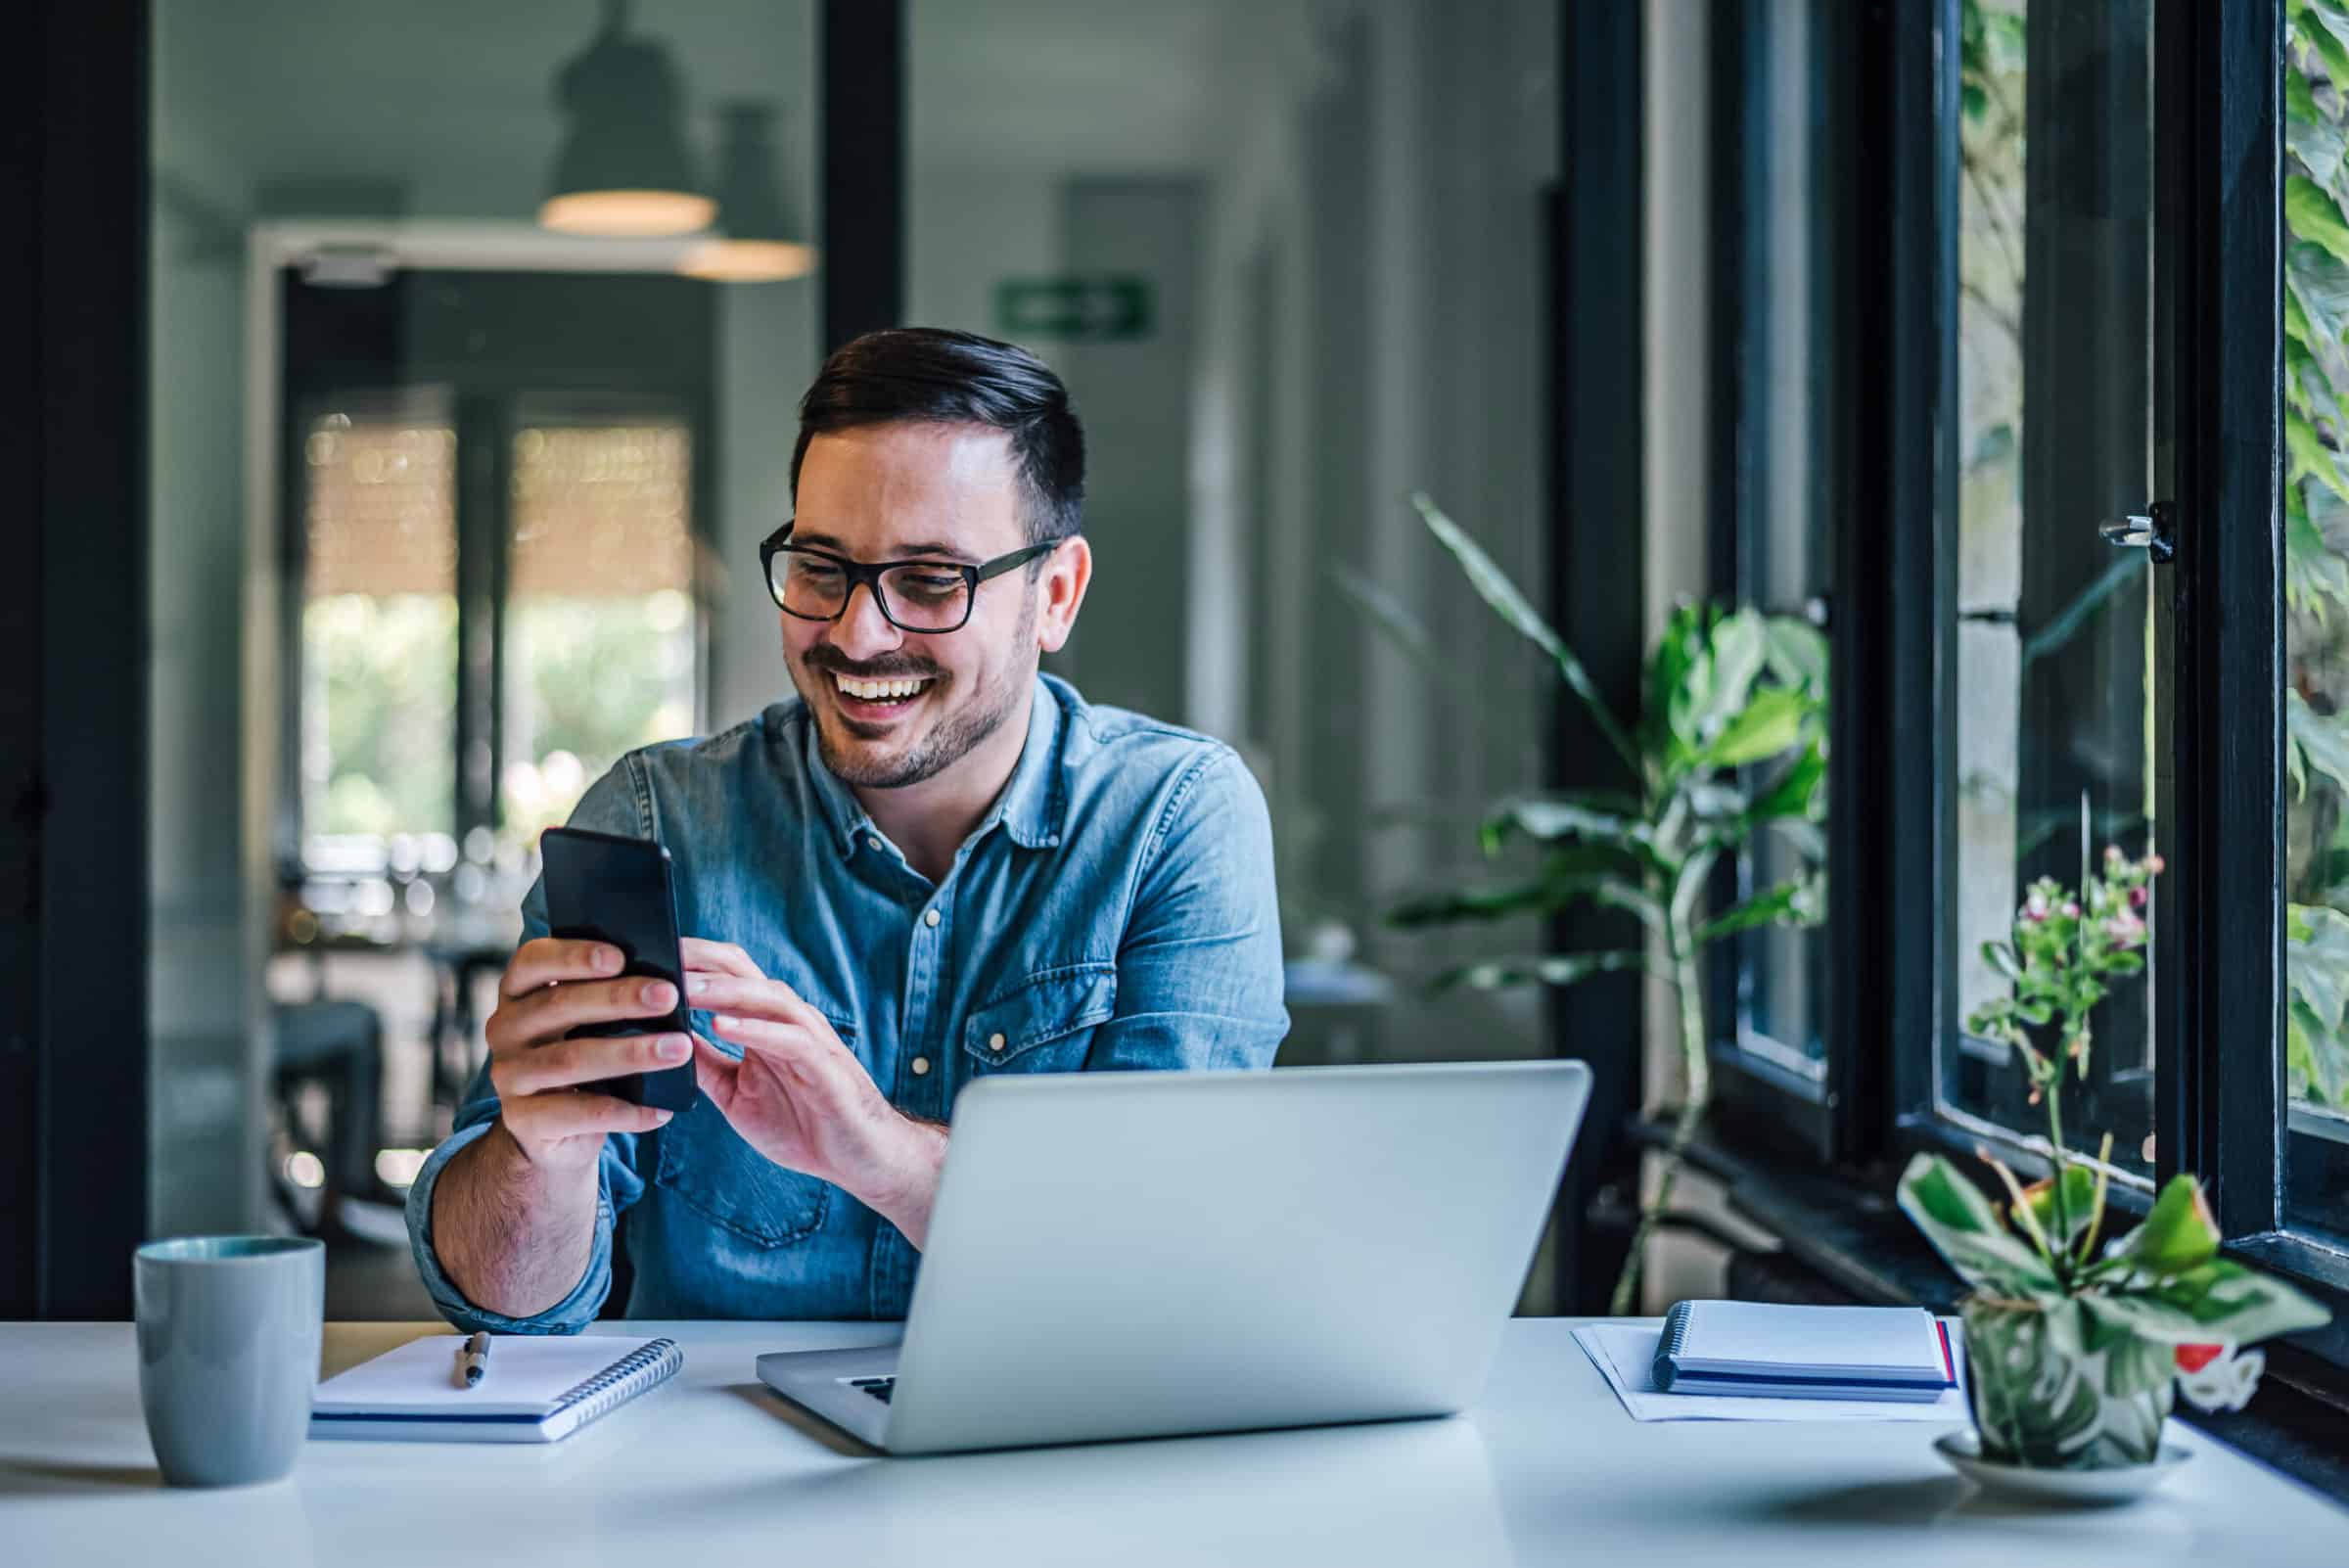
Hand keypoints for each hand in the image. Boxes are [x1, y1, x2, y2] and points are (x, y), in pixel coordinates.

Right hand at [483, 938, 689, 1175]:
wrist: (553, 1130)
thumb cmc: (581, 1053)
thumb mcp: (588, 1020)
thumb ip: (612, 993)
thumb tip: (672, 980)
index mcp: (518, 991)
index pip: (533, 960)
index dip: (574, 955)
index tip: (620, 957)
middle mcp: (505, 1028)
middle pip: (559, 1004)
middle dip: (618, 998)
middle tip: (668, 997)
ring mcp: (509, 1075)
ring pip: (570, 1059)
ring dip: (631, 1053)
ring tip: (678, 1049)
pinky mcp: (523, 1119)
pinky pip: (579, 1113)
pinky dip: (626, 1111)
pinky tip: (662, 1109)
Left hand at [681, 938, 946, 1245]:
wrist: (860, 1157)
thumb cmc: (801, 1123)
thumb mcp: (736, 1094)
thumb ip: (705, 1064)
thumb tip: (662, 1038)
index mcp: (764, 1022)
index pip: (725, 975)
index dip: (689, 961)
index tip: (647, 952)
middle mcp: (787, 1019)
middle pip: (742, 972)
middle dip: (700, 961)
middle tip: (658, 953)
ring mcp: (808, 1038)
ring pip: (765, 997)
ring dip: (722, 990)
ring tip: (685, 987)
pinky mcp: (824, 1064)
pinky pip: (788, 1037)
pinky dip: (756, 1028)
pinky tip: (722, 1025)